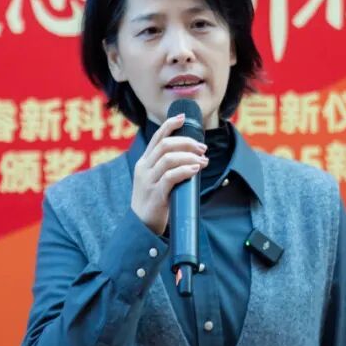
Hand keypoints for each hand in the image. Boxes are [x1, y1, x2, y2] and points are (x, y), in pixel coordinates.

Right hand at [130, 114, 207, 235]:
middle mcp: (144, 168)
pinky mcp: (156, 194)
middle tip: (203, 148)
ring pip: (169, 159)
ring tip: (203, 160)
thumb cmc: (153, 202)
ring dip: (190, 156)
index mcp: (144, 162)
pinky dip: (185, 170)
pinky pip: (171, 177)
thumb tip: (192, 156)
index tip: (183, 117)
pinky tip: (196, 169)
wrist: (141, 227)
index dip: (170, 125)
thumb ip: (167, 168)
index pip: (156, 137)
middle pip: (165, 145)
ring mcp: (148, 181)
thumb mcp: (155, 180)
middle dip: (187, 143)